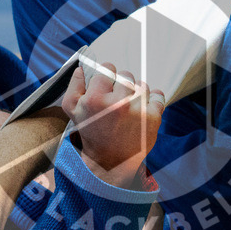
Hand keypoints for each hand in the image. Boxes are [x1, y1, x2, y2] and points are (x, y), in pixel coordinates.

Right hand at [62, 63, 165, 186]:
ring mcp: (137, 110)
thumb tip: (82, 67)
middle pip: (126, 76)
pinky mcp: (152, 118)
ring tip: (129, 108)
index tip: (107, 85)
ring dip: (137, 93)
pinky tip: (143, 109)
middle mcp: (117, 103)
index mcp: (95, 99)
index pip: (107, 68)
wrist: (110, 162)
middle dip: (122, 85)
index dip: (107, 76)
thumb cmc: (91, 132)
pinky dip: (153, 100)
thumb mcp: (72, 110)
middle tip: (117, 99)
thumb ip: (74, 85)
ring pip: (142, 85)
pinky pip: (158, 96)